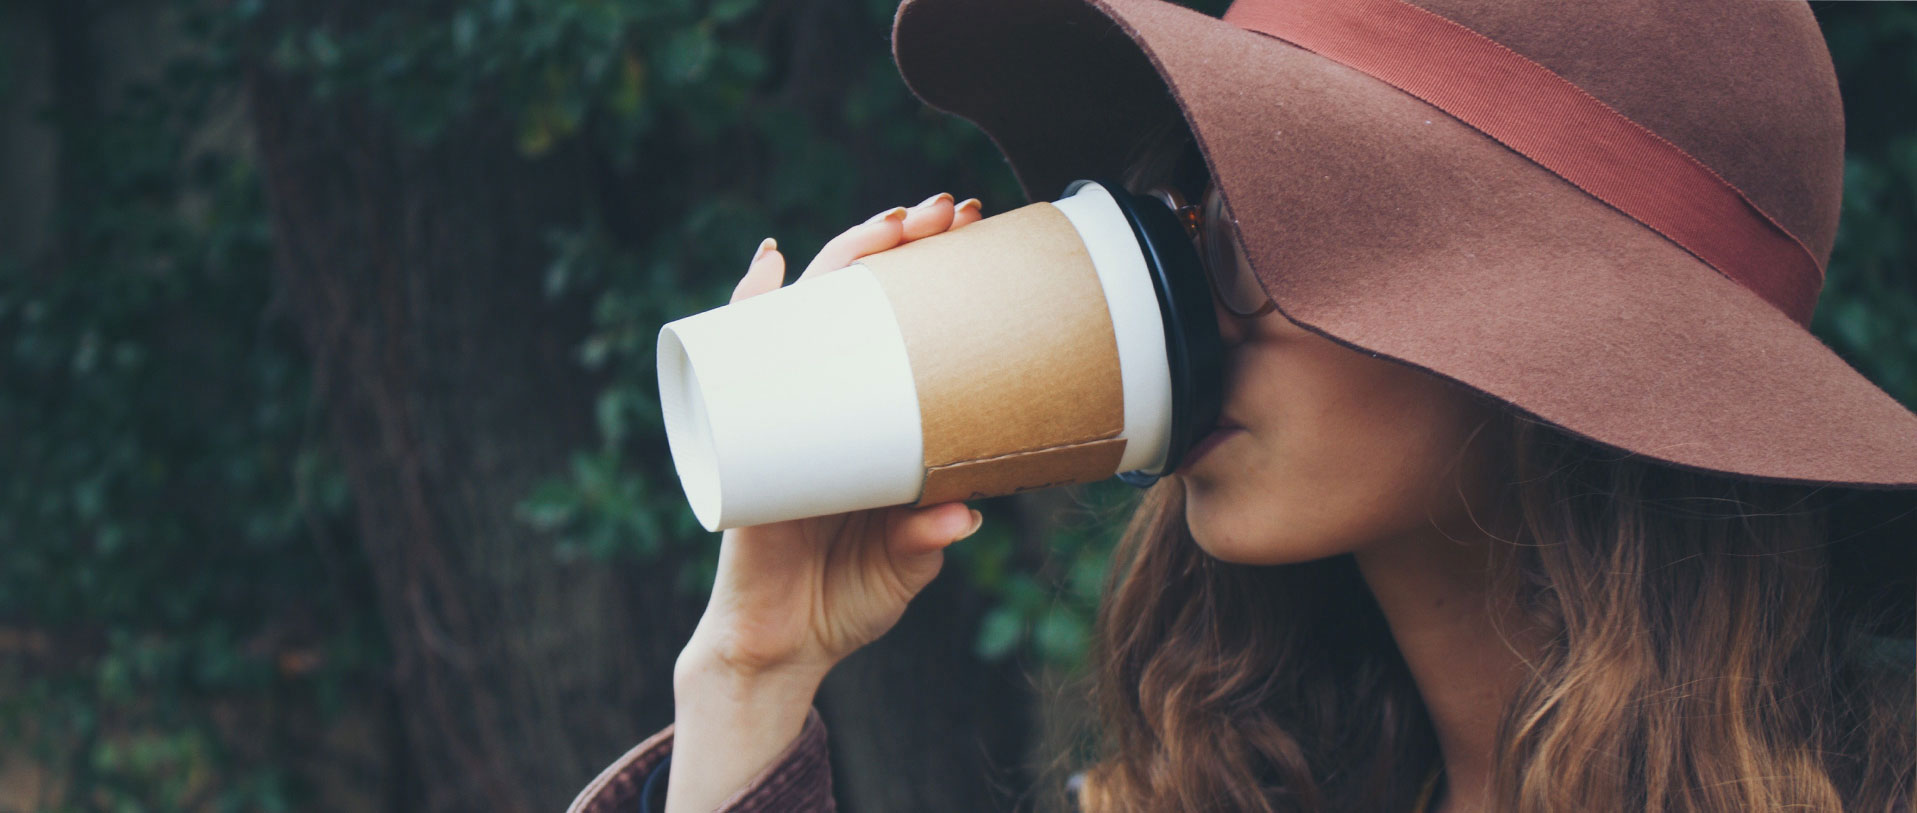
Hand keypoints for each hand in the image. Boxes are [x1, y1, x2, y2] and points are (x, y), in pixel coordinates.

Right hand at [681, 192, 988, 686]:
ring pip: (809, 312)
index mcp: (875, 422)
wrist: (780, 645)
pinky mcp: (744, 435)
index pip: (908, 330)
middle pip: (862, 301)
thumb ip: (928, 539)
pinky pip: (738, 359)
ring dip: (846, 256)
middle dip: (903, 246)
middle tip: (946, 212)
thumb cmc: (846, 596)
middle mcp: (830, 402)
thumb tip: (968, 514)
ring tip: (888, 223)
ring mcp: (784, 410)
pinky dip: (746, 308)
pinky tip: (765, 266)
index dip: (940, 282)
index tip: (978, 238)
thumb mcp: (905, 563)